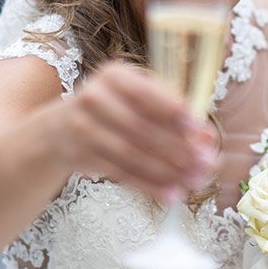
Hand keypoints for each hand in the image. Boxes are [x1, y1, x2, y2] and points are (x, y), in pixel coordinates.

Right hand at [53, 62, 216, 201]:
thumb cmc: (113, 109)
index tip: (196, 128)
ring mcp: (83, 128)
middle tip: (206, 164)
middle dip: (179, 149)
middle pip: (142, 127)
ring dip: (168, 171)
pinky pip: (121, 174)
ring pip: (132, 154)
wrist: (60, 129)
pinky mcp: (80, 156)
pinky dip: (149, 186)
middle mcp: (94, 97)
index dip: (172, 111)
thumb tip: (207, 138)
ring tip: (194, 181)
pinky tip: (171, 193)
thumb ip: (173, 114)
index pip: (146, 93)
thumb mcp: (138, 100)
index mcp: (114, 75)